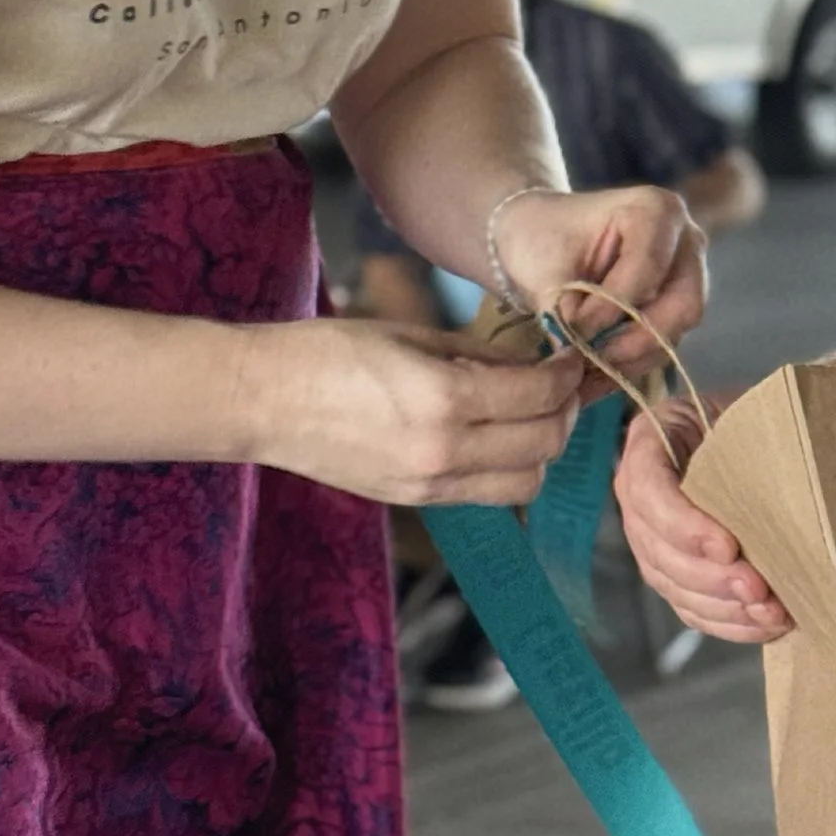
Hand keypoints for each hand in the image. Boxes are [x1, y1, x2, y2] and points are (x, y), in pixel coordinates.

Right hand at [250, 316, 583, 505]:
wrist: (264, 400)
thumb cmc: (330, 352)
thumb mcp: (414, 335)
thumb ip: (481, 352)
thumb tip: (535, 358)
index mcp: (444, 399)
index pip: (541, 394)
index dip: (568, 373)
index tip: (572, 356)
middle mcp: (444, 451)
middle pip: (546, 444)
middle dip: (565, 409)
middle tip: (561, 383)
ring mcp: (430, 484)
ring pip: (527, 481)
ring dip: (542, 448)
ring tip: (530, 413)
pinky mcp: (416, 501)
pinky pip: (488, 494)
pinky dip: (508, 468)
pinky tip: (495, 436)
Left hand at [493, 183, 707, 371]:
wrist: (542, 238)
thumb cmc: (542, 237)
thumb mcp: (543, 265)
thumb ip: (563, 305)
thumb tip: (577, 351)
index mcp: (656, 210)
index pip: (646, 268)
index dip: (610, 307)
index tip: (571, 331)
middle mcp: (685, 241)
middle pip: (683, 304)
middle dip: (634, 340)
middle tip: (589, 360)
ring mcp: (687, 277)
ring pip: (676, 331)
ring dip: (631, 359)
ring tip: (584, 376)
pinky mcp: (675, 310)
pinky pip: (664, 346)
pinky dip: (629, 365)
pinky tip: (594, 378)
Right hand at [612, 399, 791, 642]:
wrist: (758, 436)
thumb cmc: (755, 418)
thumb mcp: (750, 410)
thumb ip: (754, 437)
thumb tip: (788, 481)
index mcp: (651, 442)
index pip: (649, 489)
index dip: (684, 525)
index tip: (728, 547)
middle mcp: (640, 494)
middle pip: (658, 548)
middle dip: (711, 577)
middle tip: (758, 589)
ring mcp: (652, 538)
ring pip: (673, 584)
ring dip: (723, 607)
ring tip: (769, 612)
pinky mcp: (674, 573)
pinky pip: (690, 607)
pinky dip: (727, 623)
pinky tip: (762, 624)